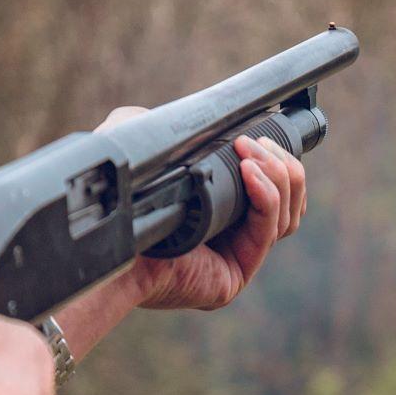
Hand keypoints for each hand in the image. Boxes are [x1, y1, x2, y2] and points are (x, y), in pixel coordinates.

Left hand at [95, 106, 307, 312]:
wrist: (104, 237)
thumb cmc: (117, 198)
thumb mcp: (141, 147)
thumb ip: (158, 127)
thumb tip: (180, 120)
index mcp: (220, 214)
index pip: (273, 189)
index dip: (277, 161)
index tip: (262, 134)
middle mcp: (232, 240)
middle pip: (291, 201)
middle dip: (281, 162)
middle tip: (253, 142)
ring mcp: (236, 260)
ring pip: (287, 216)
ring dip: (278, 175)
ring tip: (249, 153)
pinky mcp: (235, 275)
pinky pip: (269, 231)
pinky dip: (268, 196)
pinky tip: (249, 173)